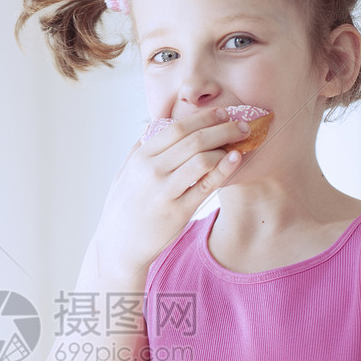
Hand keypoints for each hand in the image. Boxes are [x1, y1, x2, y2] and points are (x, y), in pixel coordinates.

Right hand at [92, 109, 250, 280]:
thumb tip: (155, 126)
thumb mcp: (124, 174)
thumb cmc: (122, 209)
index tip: (222, 113)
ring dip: (226, 145)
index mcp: (140, 158)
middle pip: (194, 139)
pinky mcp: (178, 212)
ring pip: (202, 159)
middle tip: (242, 123)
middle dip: (223, 127)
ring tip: (241, 141)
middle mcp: (151, 171)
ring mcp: (165, 192)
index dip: (203, 117)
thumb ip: (139, 149)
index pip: (177, 128)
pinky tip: (235, 159)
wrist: (118, 246)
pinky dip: (223, 169)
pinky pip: (206, 186)